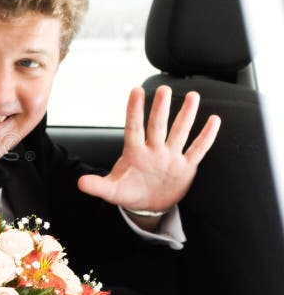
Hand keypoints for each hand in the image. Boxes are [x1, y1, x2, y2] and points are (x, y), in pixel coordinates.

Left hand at [78, 86, 219, 228]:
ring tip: (192, 95)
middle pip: (157, 126)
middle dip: (160, 108)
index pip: (134, 128)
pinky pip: (198, 149)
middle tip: (163, 89)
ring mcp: (171, 156)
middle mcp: (154, 150)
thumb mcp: (112, 191)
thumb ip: (98, 186)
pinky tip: (214, 120)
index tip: (136, 90)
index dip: (134, 111)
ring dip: (186, 115)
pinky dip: (206, 136)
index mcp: (135, 153)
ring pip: (180, 132)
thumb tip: (80, 183)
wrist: (148, 205)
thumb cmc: (129, 192)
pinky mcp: (186, 166)